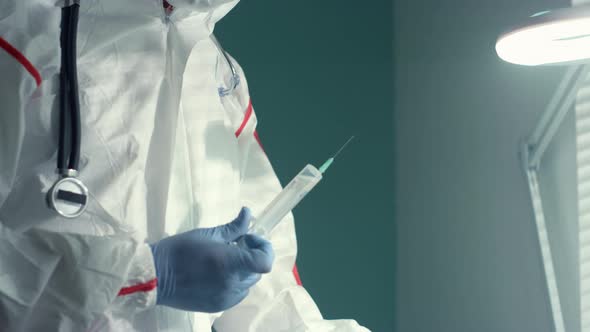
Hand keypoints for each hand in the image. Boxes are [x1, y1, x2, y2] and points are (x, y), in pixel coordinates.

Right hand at [150, 207, 273, 312]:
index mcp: (229, 263)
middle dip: (251, 255)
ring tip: (224, 260)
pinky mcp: (219, 306)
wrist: (155, 276)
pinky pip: (237, 294)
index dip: (264, 247)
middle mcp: (231, 283)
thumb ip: (234, 227)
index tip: (250, 239)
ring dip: (243, 270)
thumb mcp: (208, 234)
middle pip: (257, 270)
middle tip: (235, 245)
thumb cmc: (180, 250)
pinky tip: (218, 273)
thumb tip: (249, 213)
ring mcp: (226, 298)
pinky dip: (234, 283)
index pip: (265, 260)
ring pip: (248, 283)